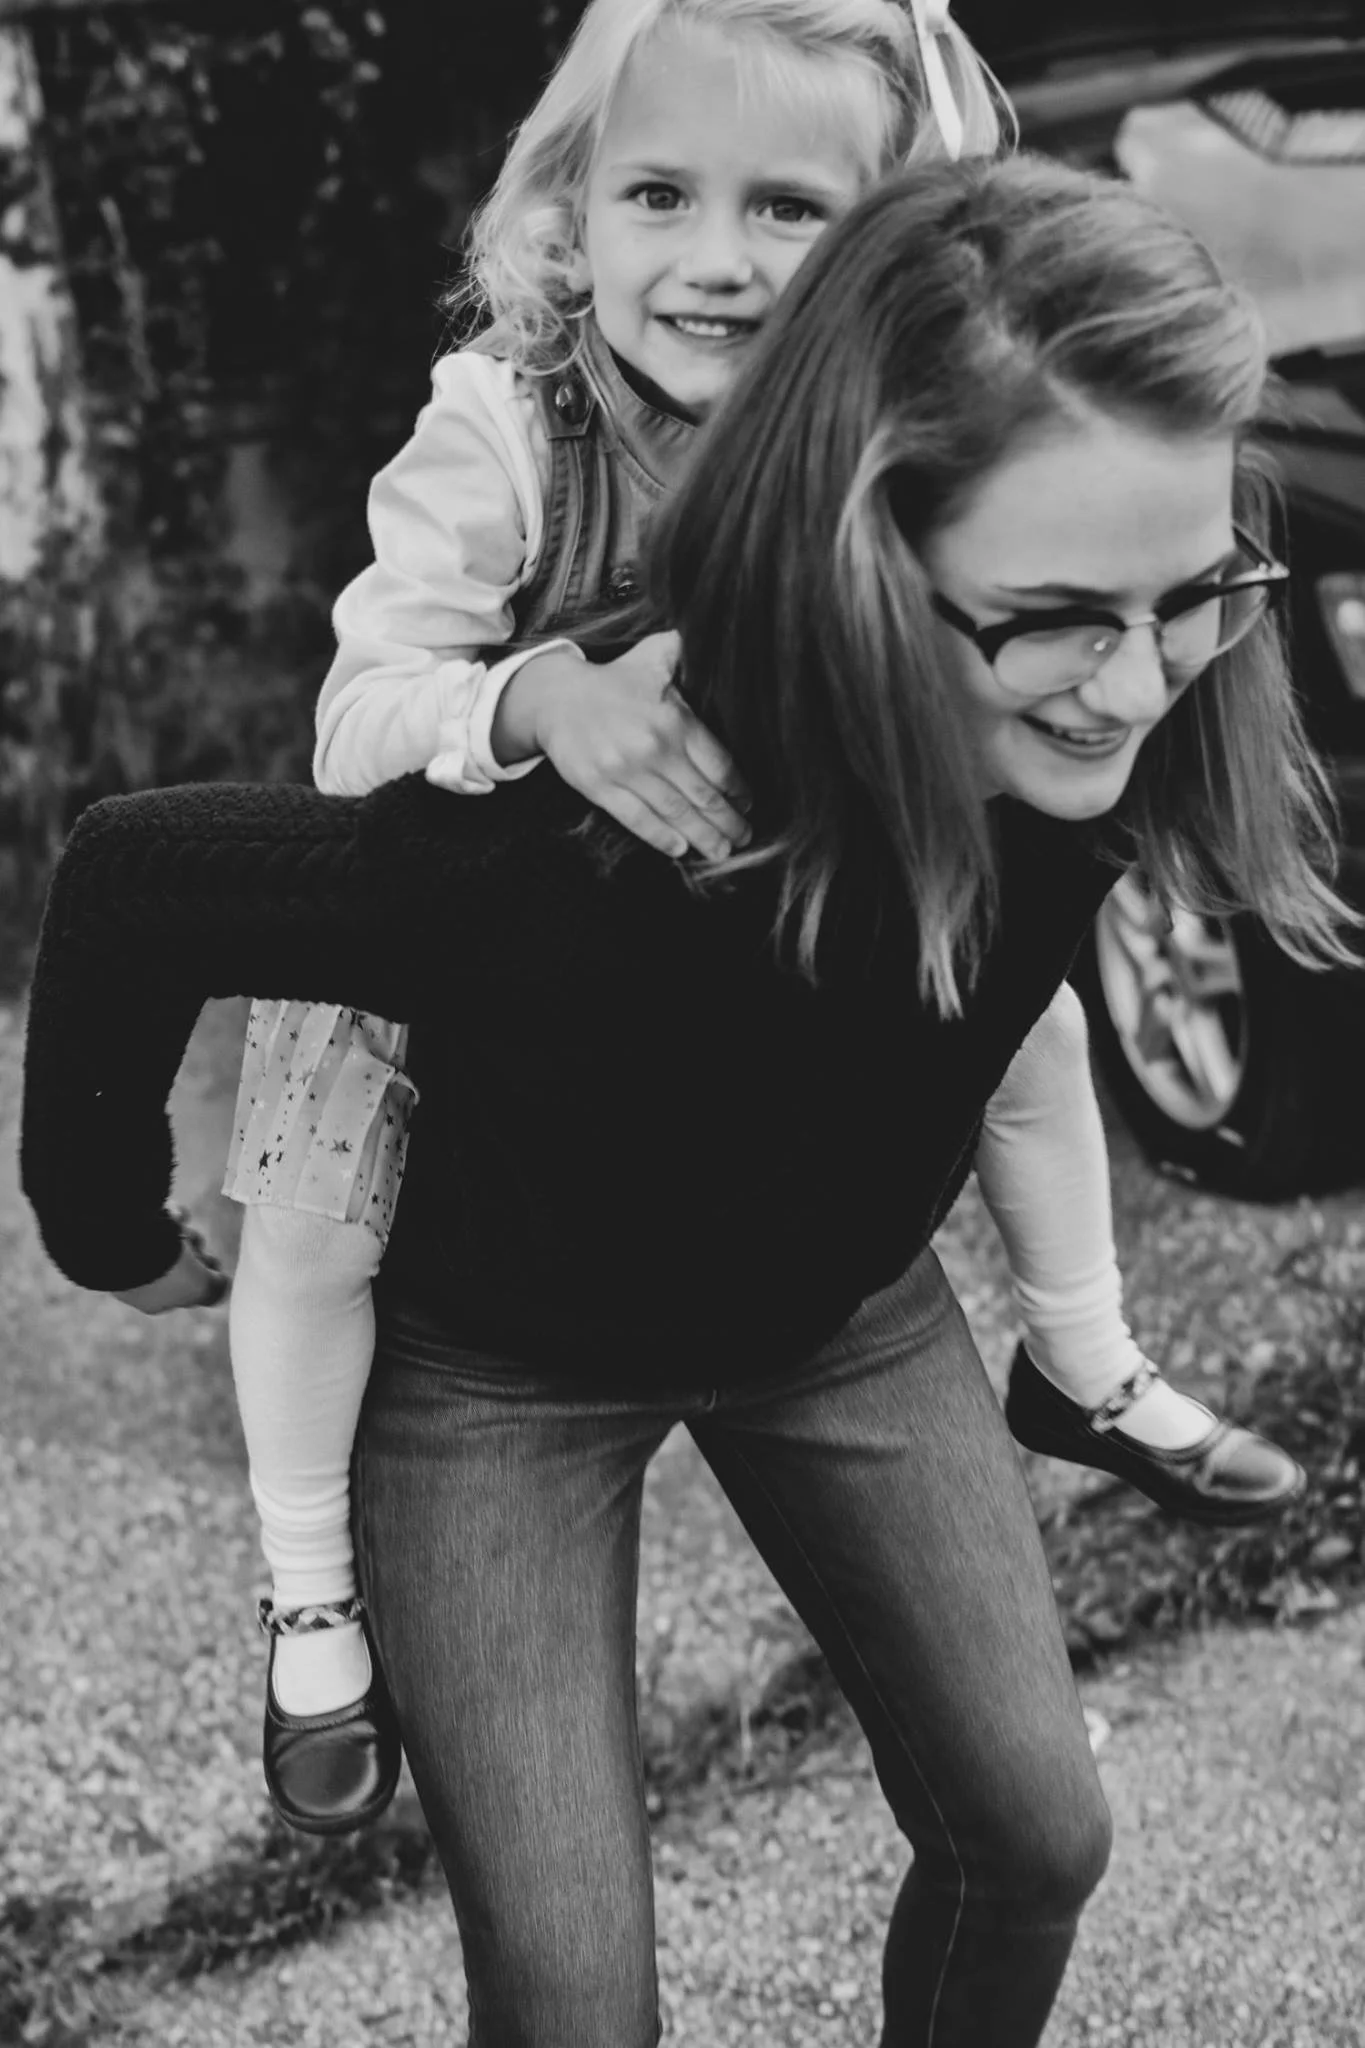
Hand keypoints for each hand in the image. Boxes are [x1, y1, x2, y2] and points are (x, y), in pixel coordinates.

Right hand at [114, 1211, 227, 1313]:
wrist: (129, 1236)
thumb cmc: (166, 1268)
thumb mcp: (199, 1287)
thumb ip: (214, 1290)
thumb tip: (221, 1285)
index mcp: (152, 1300)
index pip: (186, 1293)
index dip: (205, 1280)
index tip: (214, 1269)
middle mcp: (140, 1278)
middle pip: (183, 1264)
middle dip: (196, 1253)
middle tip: (198, 1249)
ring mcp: (134, 1252)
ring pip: (176, 1240)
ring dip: (187, 1233)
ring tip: (182, 1230)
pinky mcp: (133, 1226)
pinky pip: (164, 1217)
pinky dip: (174, 1215)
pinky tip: (173, 1215)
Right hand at [496, 634, 750, 860]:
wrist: (556, 698)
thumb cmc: (614, 681)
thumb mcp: (656, 656)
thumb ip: (690, 652)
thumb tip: (722, 635)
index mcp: (675, 720)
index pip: (719, 766)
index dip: (739, 791)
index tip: (749, 804)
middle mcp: (654, 748)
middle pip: (704, 796)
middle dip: (729, 822)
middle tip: (745, 837)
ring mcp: (625, 771)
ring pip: (676, 813)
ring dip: (705, 838)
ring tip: (723, 852)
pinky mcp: (600, 788)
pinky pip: (638, 820)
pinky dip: (663, 838)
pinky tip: (682, 850)